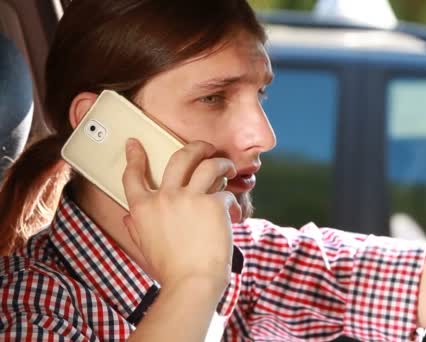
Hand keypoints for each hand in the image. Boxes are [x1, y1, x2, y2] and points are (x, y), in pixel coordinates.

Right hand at [121, 139, 240, 292]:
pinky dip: (231, 200)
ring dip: (221, 163)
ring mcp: (189, 198)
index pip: (133, 176)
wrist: (192, 282)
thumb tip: (128, 217)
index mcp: (143, 209)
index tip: (135, 143)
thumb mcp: (144, 246)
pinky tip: (234, 211)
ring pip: (209, 165)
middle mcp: (165, 197)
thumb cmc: (170, 270)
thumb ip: (137, 227)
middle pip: (180, 157)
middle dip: (196, 147)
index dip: (134, 157)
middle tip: (205, 147)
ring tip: (228, 167)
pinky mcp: (213, 203)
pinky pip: (226, 192)